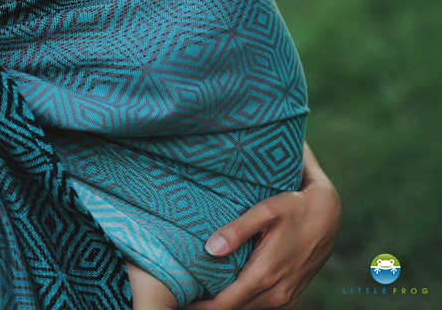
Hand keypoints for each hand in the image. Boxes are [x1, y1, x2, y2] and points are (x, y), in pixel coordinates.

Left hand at [184, 144, 339, 309]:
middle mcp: (277, 293)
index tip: (178, 303)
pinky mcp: (289, 296)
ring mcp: (285, 298)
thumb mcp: (266, 211)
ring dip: (224, 305)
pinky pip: (259, 306)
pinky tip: (222, 292)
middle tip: (180, 298)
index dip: (200, 308)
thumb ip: (238, 230)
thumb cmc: (294, 207)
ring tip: (196, 296)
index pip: (225, 304)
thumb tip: (210, 249)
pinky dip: (240, 303)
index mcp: (266, 275)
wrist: (329, 214)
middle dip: (207, 307)